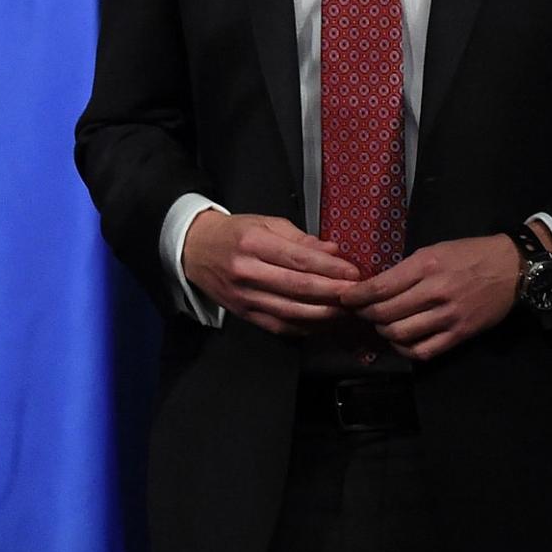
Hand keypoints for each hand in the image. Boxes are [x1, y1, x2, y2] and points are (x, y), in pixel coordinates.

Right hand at [181, 211, 360, 333]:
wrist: (193, 250)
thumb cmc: (234, 233)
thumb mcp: (266, 224)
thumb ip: (301, 239)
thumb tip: (333, 251)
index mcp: (253, 243)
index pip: (299, 259)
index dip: (330, 268)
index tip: (354, 272)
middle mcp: (246, 271)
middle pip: (298, 287)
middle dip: (333, 293)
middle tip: (358, 294)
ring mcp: (244, 296)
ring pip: (291, 311)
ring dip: (324, 313)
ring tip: (346, 310)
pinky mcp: (243, 313)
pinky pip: (279, 326)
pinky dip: (305, 327)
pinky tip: (323, 321)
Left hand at [341, 233, 521, 360]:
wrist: (513, 267)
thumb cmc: (469, 255)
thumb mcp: (433, 251)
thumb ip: (405, 270)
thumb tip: (374, 288)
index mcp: (426, 266)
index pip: (379, 288)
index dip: (355, 297)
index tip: (345, 299)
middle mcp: (436, 292)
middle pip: (385, 313)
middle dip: (366, 315)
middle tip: (361, 312)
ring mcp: (449, 316)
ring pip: (400, 334)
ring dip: (383, 332)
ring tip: (381, 324)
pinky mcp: (461, 334)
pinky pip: (424, 351)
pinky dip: (405, 349)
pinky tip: (401, 341)